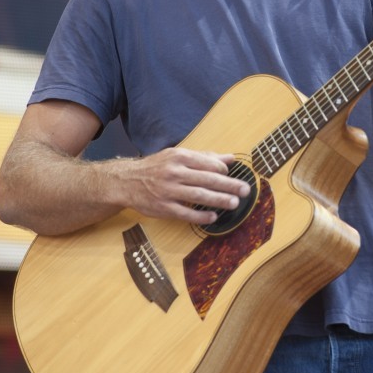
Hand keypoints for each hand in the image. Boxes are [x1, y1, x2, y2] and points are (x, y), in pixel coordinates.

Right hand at [117, 148, 250, 224]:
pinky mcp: (163, 208)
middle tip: (245, 190)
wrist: (127, 181)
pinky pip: (186, 213)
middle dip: (229, 185)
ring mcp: (168, 191)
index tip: (231, 175)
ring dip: (219, 200)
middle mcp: (174, 172)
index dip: (223, 170)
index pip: (208, 163)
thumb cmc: (157, 167)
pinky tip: (213, 216)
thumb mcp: (178, 156)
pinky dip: (201, 215)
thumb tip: (230, 158)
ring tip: (235, 203)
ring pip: (199, 196)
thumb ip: (205, 157)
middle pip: (207, 179)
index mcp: (179, 157)